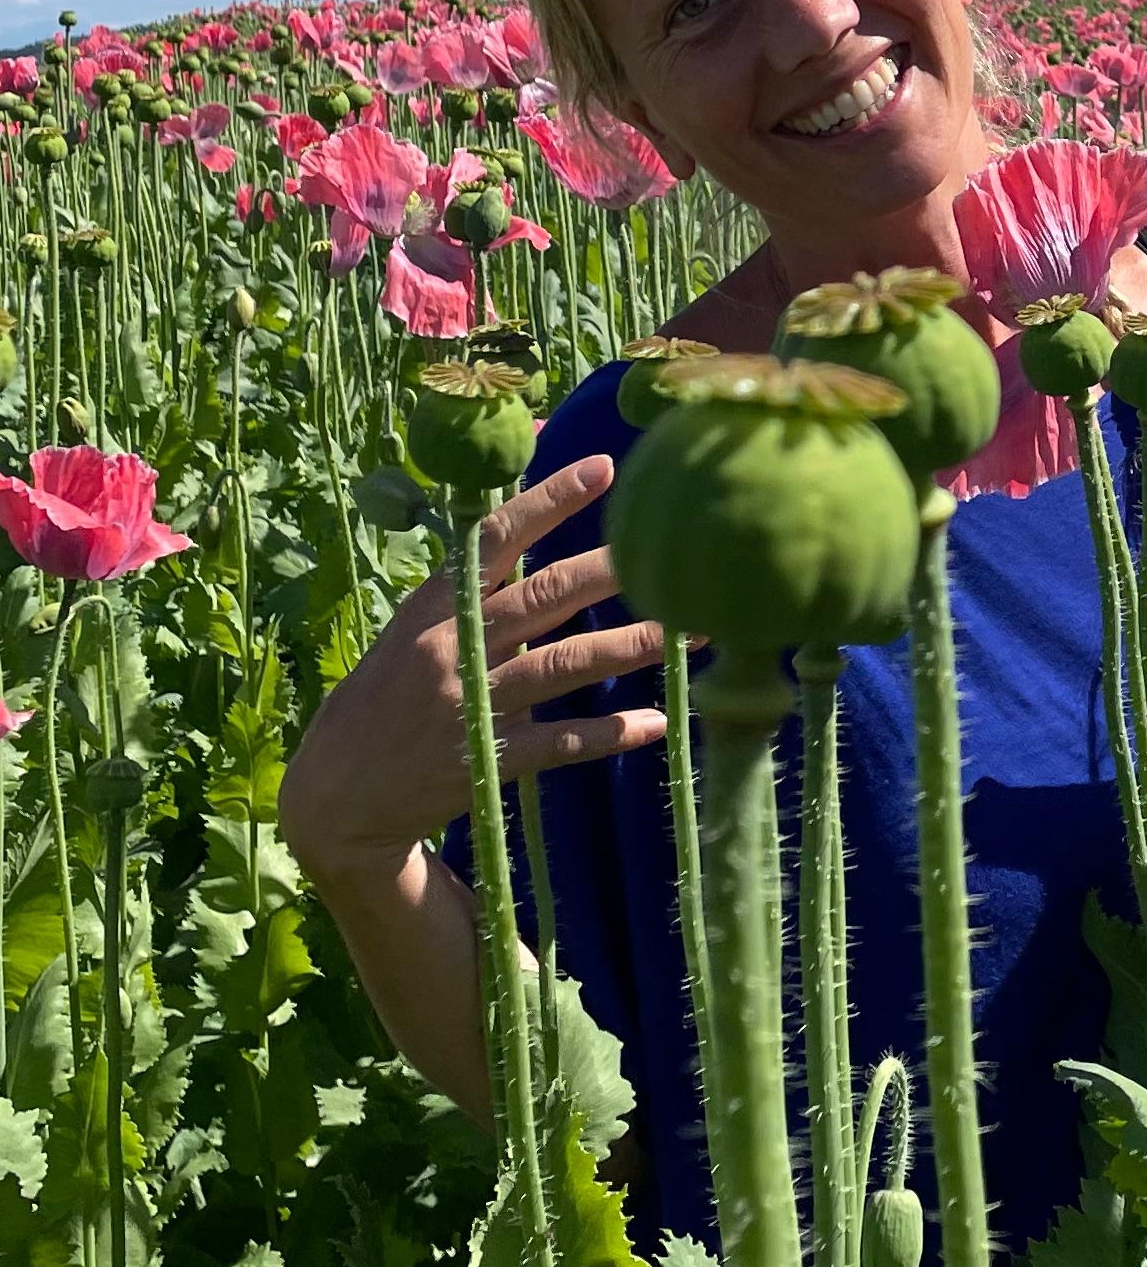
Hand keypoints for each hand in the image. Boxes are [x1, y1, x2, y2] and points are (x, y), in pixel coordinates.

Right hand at [278, 456, 668, 887]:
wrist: (334, 799)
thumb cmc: (388, 695)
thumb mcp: (415, 628)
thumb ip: (472, 577)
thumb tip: (520, 505)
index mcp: (434, 608)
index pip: (495, 540)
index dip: (548, 501)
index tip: (602, 466)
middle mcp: (452, 648)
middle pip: (544, 597)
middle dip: (612, 571)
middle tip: (671, 552)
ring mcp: (469, 705)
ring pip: (563, 665)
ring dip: (631, 646)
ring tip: (693, 633)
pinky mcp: (484, 762)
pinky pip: (559, 743)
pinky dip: (609, 733)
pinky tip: (657, 722)